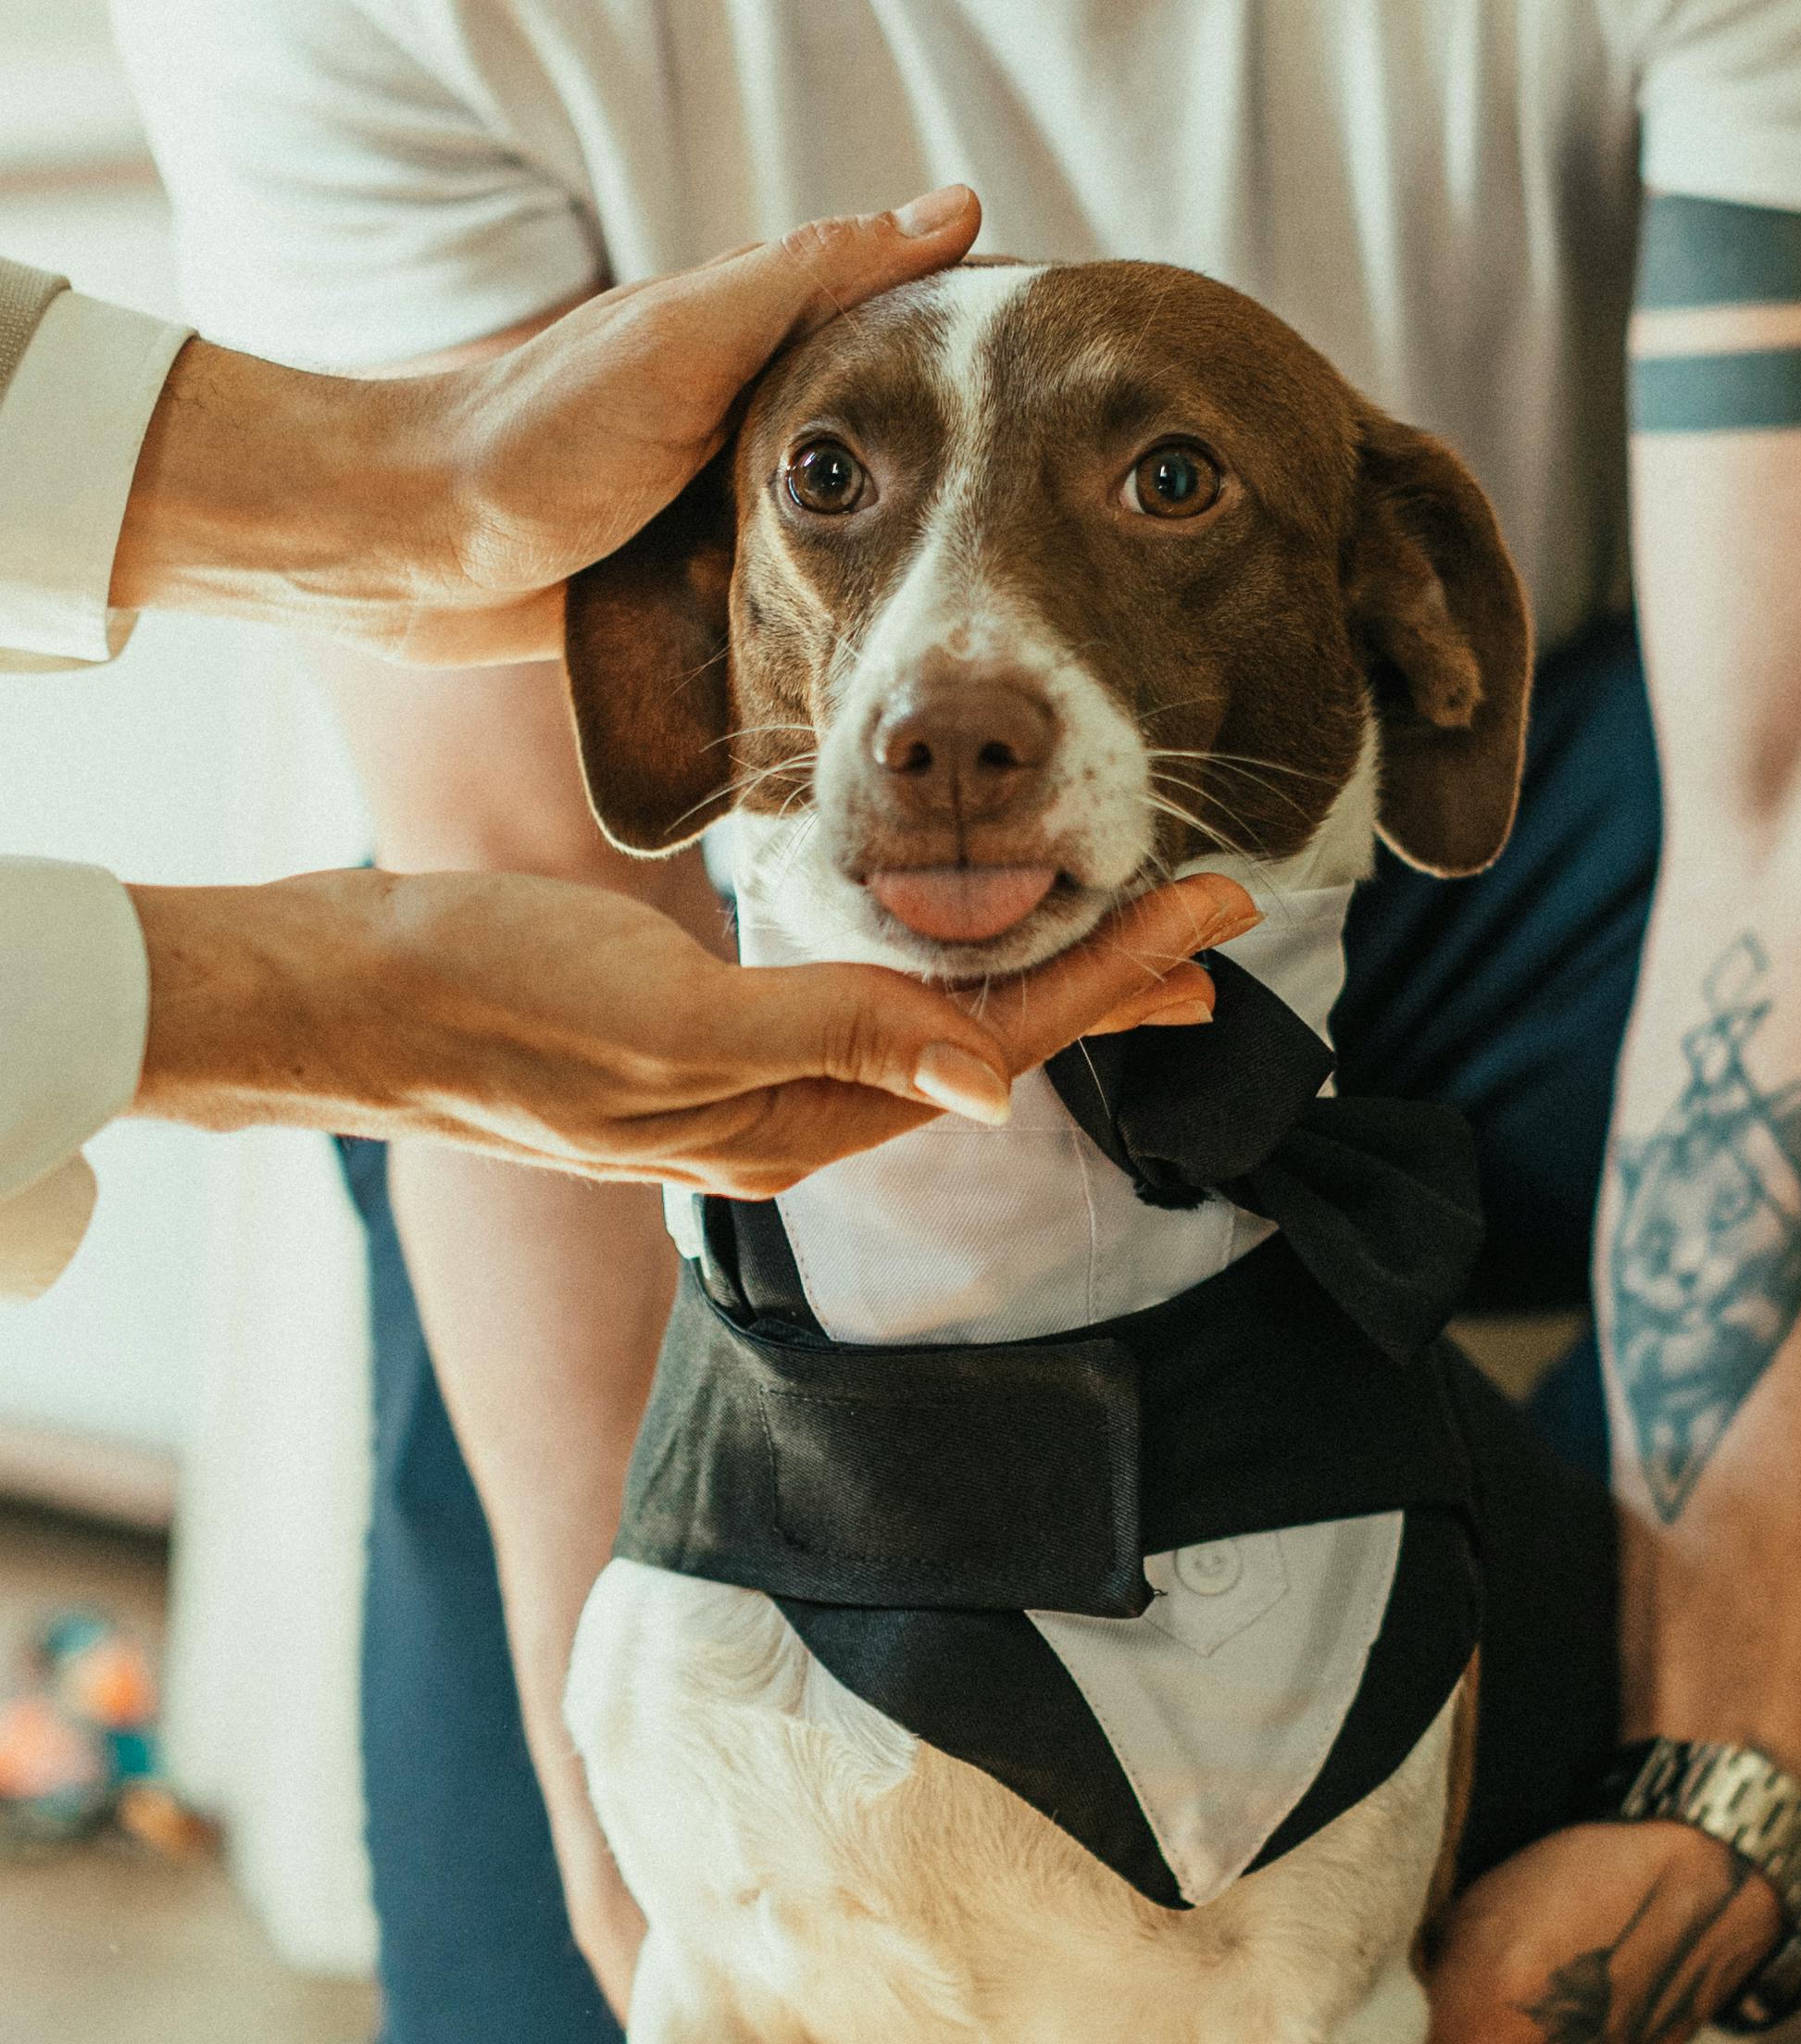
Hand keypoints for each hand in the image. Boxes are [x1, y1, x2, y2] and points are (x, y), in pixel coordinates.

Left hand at [112, 188, 985, 658]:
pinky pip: (784, 627)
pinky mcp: (691, 609)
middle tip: (1059, 531)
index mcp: (756, 345)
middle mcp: (747, 430)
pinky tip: (887, 678)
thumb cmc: (533, 434)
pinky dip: (829, 645)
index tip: (1070, 392)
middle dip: (958, 483)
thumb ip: (810, 277)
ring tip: (990, 622)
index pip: (896, 331)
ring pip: (843, 547)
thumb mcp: (689, 337)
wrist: (404, 549)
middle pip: (884, 452)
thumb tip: (955, 211)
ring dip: (899, 580)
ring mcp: (720, 524)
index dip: (978, 356)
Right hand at [129, 866, 1250, 1188]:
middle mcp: (781, 1117)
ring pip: (925, 1029)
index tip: (1216, 925)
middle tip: (1220, 919)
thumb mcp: (663, 1021)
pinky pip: (854, 1007)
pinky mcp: (697, 1035)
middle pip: (980, 1043)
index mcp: (786, 1123)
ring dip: (1033, 977)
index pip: (989, 1048)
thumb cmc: (481, 997)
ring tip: (1132, 932)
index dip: (1109, 984)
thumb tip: (996, 1086)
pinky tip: (961, 942)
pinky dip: (932, 968)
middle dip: (1105, 981)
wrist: (338, 999)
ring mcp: (738, 1081)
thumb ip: (830, 1043)